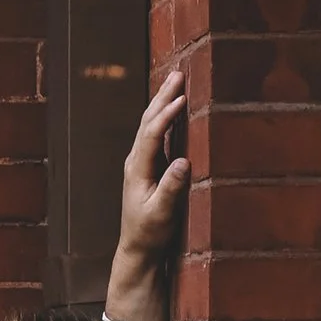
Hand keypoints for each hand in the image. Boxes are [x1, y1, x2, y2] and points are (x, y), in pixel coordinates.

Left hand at [103, 69, 189, 320]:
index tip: (181, 98)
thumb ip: (172, 188)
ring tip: (176, 80)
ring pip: (150, 124)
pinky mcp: (149, 165)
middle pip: (148, 121)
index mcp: (137, 168)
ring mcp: (141, 161)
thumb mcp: (162, 213)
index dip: (166, 115)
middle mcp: (136, 160)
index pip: (151, 134)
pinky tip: (173, 107)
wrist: (138, 246)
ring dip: (163, 101)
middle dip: (163, 96)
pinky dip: (165, 116)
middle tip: (178, 74)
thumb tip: (184, 161)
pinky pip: (156, 133)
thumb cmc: (150, 232)